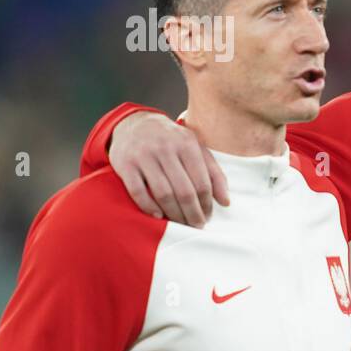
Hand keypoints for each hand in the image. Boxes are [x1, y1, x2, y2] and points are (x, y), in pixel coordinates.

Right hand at [110, 112, 229, 226]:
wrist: (135, 123)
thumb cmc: (172, 141)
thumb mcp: (196, 149)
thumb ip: (214, 173)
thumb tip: (226, 202)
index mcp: (187, 144)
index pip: (202, 182)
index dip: (206, 204)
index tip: (208, 217)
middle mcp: (166, 149)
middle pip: (184, 191)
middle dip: (193, 213)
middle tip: (196, 226)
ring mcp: (144, 156)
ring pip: (163, 193)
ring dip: (174, 214)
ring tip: (181, 224)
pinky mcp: (125, 164)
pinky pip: (138, 192)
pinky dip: (149, 207)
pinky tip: (158, 216)